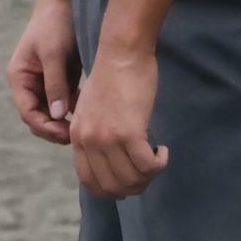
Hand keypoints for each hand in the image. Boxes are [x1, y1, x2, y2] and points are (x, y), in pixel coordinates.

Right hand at [6, 0, 81, 144]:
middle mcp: (28, 84)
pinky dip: (74, 110)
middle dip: (54, 128)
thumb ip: (55, 84)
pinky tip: (89, 113)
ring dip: (65, 122)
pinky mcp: (59, 79)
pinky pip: (65, 102)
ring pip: (52, 112)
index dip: (44, 126)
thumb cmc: (55, 24)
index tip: (64, 133)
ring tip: (84, 129)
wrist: (64, 1)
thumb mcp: (54, 54)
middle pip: (38, 116)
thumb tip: (58, 115)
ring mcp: (43, 82)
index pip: (28, 112)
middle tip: (76, 137)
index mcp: (19, 78)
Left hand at [70, 45, 168, 198]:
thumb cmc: (112, 77)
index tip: (127, 180)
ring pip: (130, 179)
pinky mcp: (128, 132)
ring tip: (157, 160)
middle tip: (148, 173)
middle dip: (133, 187)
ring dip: (149, 176)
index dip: (110, 188)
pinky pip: (146, 165)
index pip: (89, 181)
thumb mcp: (91, 110)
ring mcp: (106, 139)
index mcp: (76, 137)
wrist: (121, 53)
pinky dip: (158, 164)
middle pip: (111, 186)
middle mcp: (88, 142)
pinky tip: (163, 151)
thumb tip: (109, 156)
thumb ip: (95, 133)